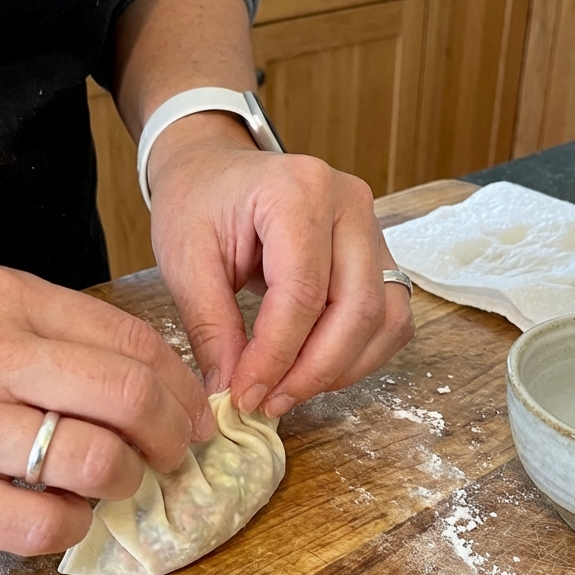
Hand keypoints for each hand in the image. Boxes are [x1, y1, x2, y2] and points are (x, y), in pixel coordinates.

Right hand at [0, 265, 213, 553]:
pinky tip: (66, 512)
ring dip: (128, 480)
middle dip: (175, 434)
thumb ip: (61, 334)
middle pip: (127, 398)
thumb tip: (163, 383)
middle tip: (178, 452)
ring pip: (96, 463)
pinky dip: (74, 525)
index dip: (182, 384)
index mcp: (1, 297)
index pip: (130, 339)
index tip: (197, 411)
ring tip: (121, 480)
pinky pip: (44, 526)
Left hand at [148, 116, 414, 417]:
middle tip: (269, 403)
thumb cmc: (198, 204)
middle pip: (357, 309)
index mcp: (297, 191)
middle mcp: (349, 203)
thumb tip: (233, 390)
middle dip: (314, 371)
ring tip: (289, 391)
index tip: (245, 395)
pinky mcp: (379, 253)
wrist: (216, 171)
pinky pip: (390, 318)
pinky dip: (360, 355)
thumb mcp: (184, 261)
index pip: (302, 293)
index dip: (276, 356)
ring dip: (342, 369)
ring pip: (384, 319)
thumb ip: (211, 327)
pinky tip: (316, 370)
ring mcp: (372, 226)